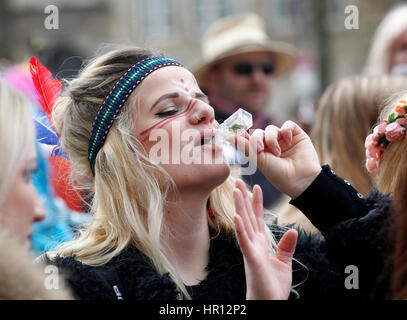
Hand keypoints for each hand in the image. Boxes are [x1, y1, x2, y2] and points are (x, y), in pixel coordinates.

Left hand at [229, 121, 320, 198]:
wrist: (301, 180)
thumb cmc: (279, 175)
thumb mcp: (259, 161)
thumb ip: (246, 147)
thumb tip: (228, 136)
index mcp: (260, 152)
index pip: (249, 138)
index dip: (243, 134)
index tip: (237, 132)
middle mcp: (271, 144)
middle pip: (258, 132)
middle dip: (257, 139)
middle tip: (260, 149)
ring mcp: (283, 139)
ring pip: (272, 128)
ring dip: (271, 138)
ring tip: (277, 152)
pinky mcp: (296, 135)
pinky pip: (287, 125)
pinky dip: (285, 131)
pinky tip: (287, 141)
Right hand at [233, 179, 297, 299]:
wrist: (268, 303)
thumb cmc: (272, 286)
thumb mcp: (284, 262)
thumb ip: (286, 246)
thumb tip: (293, 231)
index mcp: (259, 243)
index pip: (257, 218)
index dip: (256, 203)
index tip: (255, 187)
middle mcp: (252, 244)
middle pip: (247, 216)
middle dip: (243, 198)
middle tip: (238, 180)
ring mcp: (250, 250)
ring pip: (244, 224)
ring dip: (239, 207)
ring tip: (236, 190)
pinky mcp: (252, 259)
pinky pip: (244, 242)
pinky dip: (240, 229)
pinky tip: (237, 217)